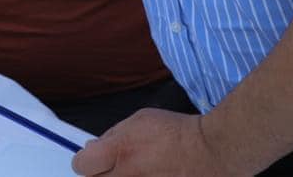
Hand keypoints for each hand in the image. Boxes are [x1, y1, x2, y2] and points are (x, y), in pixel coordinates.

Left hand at [73, 110, 233, 176]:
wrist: (212, 153)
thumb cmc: (177, 133)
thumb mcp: (138, 121)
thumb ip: (112, 136)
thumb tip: (93, 148)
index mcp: (120, 153)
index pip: (81, 165)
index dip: (86, 160)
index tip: (94, 158)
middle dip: (102, 173)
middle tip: (118, 166)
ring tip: (142, 169)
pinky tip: (153, 174)